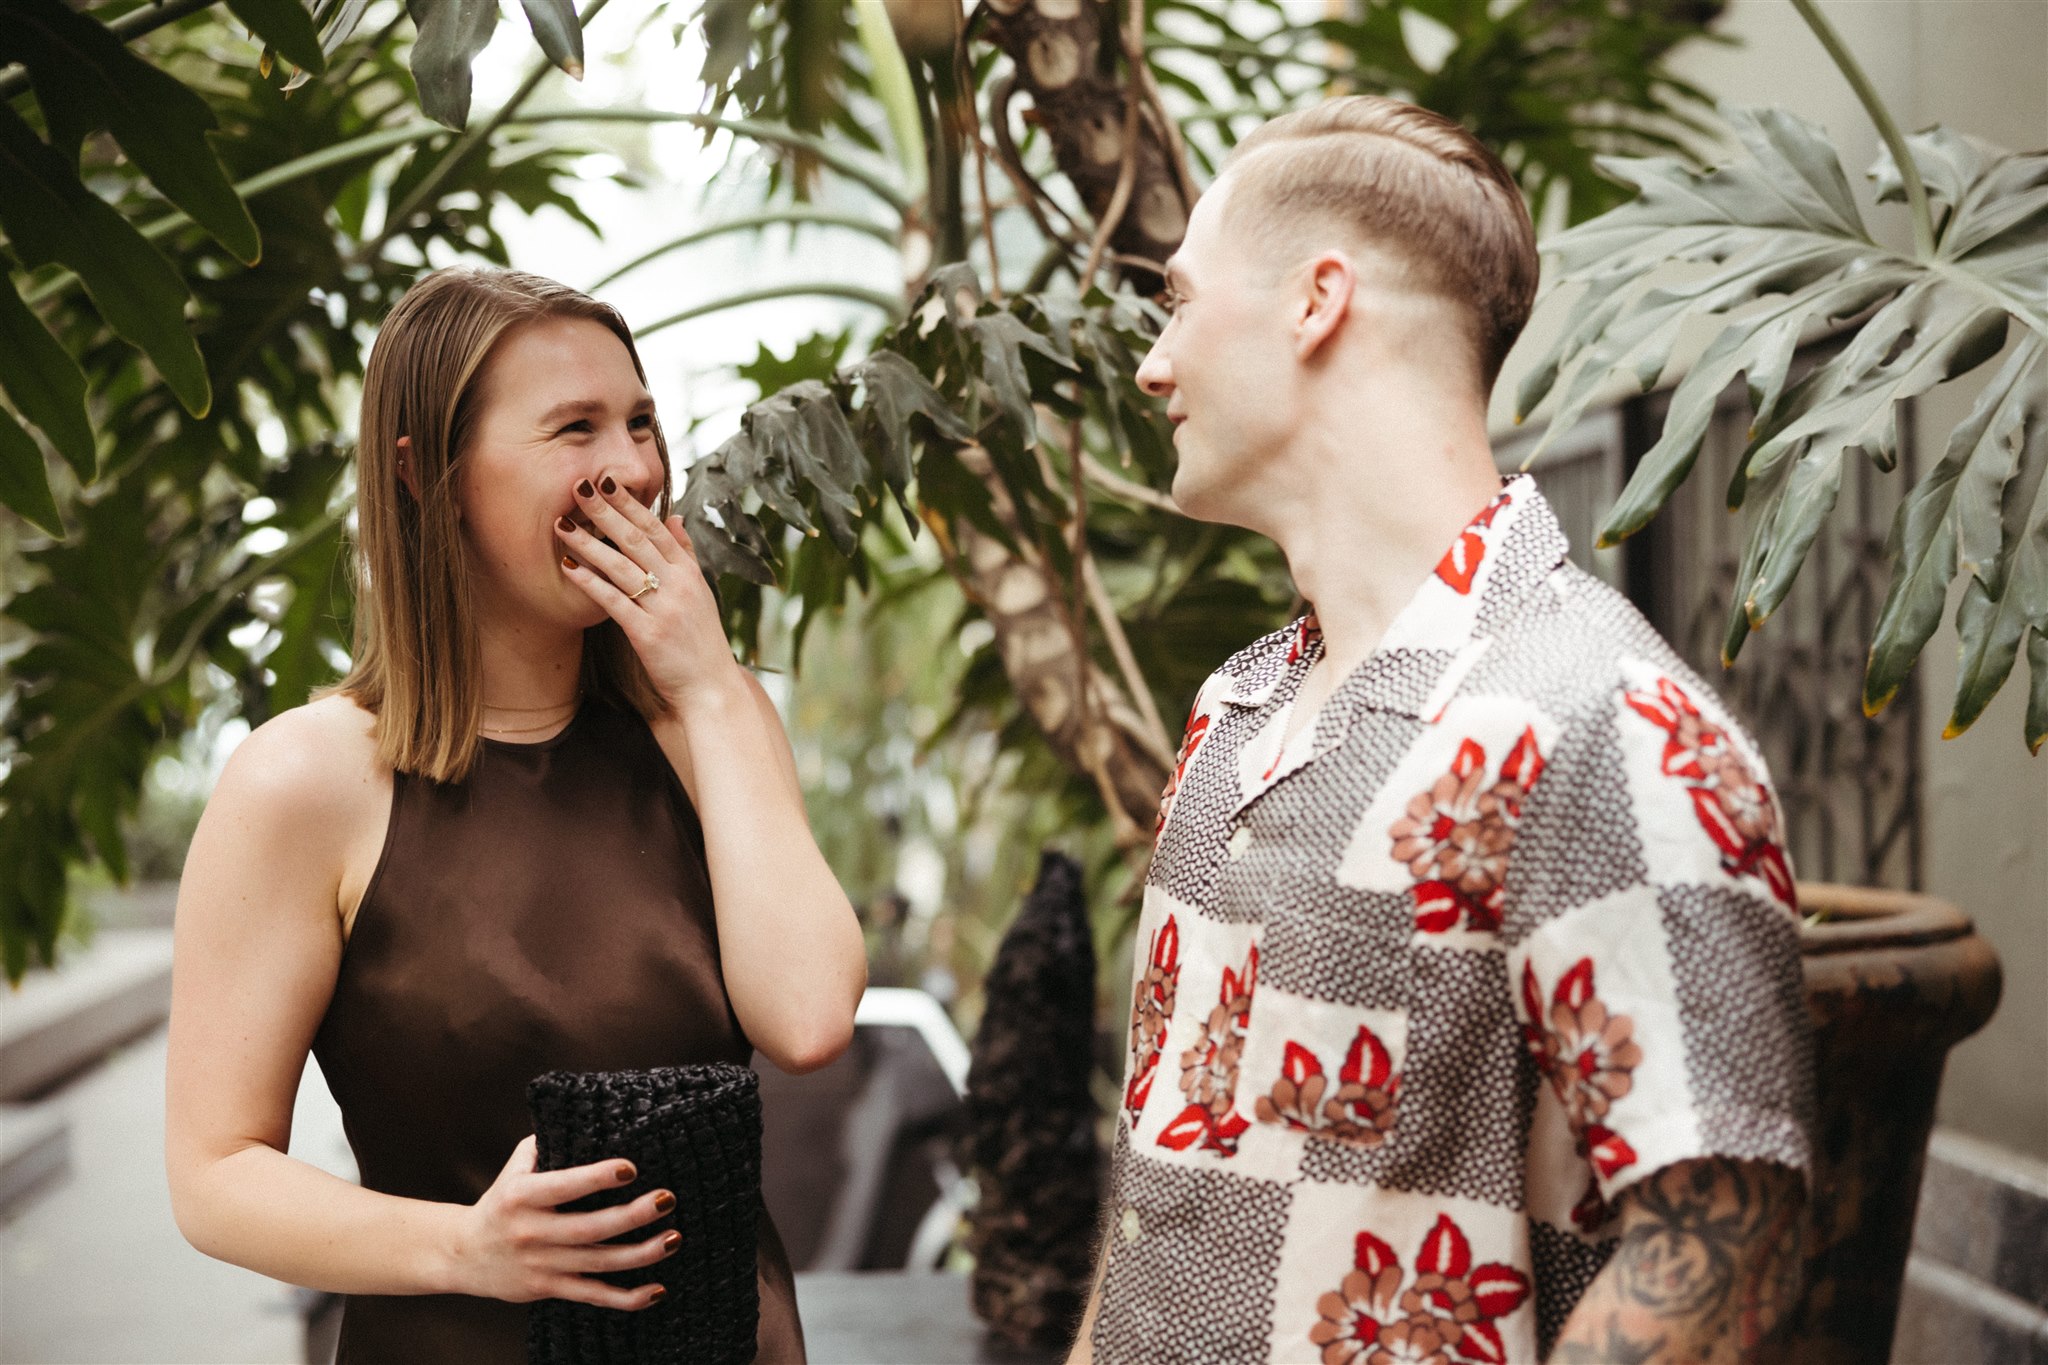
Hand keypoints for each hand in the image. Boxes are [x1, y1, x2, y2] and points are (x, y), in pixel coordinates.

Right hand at [446, 1135, 677, 1308]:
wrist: (464, 1255)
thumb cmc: (501, 1201)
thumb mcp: (514, 1169)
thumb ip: (544, 1145)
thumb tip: (584, 1117)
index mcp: (522, 1197)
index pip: (564, 1186)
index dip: (597, 1178)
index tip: (631, 1167)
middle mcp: (532, 1232)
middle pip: (590, 1228)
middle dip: (633, 1215)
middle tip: (667, 1199)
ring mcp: (542, 1264)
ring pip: (599, 1263)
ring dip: (641, 1254)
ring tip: (674, 1238)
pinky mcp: (550, 1288)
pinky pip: (594, 1295)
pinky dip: (627, 1298)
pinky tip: (657, 1290)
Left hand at [555, 475, 737, 703]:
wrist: (711, 687)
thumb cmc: (701, 641)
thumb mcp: (700, 592)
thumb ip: (685, 553)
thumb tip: (675, 517)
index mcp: (689, 573)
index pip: (656, 529)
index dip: (630, 504)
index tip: (606, 480)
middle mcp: (678, 586)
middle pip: (637, 540)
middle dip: (605, 512)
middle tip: (578, 487)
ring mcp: (664, 609)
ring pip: (622, 567)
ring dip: (589, 543)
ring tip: (561, 524)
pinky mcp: (648, 634)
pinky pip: (615, 602)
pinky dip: (591, 583)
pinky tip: (569, 568)